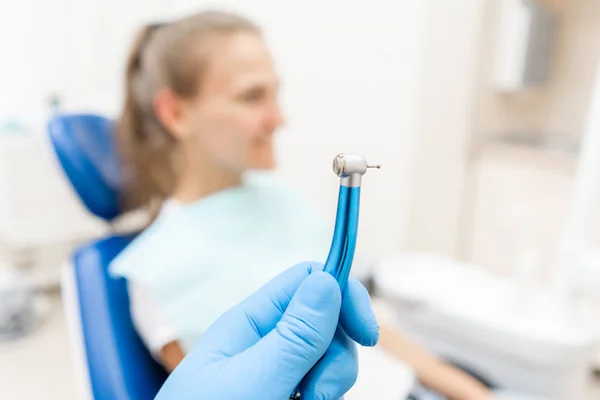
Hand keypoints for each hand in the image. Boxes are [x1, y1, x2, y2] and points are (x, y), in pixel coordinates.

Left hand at [155, 262, 378, 399]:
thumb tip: (328, 281)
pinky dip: (322, 398)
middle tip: (317, 394)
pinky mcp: (286, 394)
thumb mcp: (252, 383)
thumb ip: (293, 336)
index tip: (366, 335)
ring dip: (330, 386)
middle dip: (336, 358)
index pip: (306, 280)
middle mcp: (266, 342)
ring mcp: (277, 372)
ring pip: (329, 361)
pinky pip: (321, 387)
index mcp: (250, 322)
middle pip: (327, 324)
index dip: (343, 295)